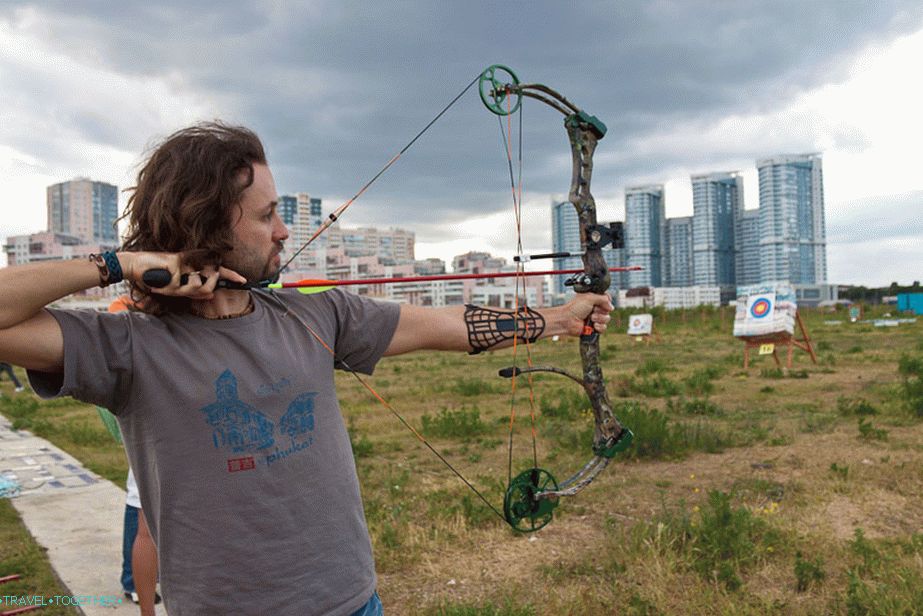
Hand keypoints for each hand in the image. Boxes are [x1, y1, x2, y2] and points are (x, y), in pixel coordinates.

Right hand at [120, 251, 246, 300]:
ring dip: (185, 291)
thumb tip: (212, 294)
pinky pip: (181, 283)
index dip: (230, 275)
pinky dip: (173, 286)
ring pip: (197, 285)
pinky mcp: (176, 263)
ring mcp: (185, 262)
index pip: (216, 269)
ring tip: (172, 285)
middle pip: (209, 283)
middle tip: (186, 288)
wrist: (134, 265)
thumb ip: (194, 289)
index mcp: (193, 264)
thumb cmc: (154, 275)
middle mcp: (191, 262)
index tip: (243, 281)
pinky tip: (164, 280)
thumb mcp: (175, 286)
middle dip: (202, 291)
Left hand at [562, 293, 612, 336]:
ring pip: (607, 319)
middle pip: (608, 310)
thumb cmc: (574, 308)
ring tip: (591, 318)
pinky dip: (599, 327)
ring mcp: (595, 318)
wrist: (567, 320)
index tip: (603, 302)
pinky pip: (604, 328)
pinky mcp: (594, 328)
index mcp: (593, 299)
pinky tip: (593, 326)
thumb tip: (611, 306)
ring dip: (599, 318)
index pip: (607, 299)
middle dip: (601, 311)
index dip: (606, 302)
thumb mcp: (589, 297)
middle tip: (592, 310)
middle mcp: (594, 308)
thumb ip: (603, 298)